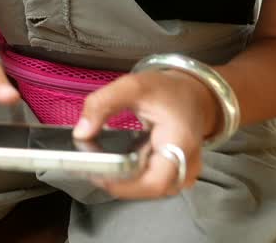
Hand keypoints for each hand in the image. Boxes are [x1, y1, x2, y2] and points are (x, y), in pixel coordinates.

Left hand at [73, 70, 219, 198]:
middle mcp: (187, 166)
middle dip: (119, 181)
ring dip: (126, 180)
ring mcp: (184, 174)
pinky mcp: (177, 175)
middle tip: (95, 166)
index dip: (123, 185)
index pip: (153, 183)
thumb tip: (81, 134)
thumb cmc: (167, 91)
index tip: (98, 174)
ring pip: (149, 188)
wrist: (194, 94)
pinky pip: (152, 183)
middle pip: (149, 189)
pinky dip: (134, 176)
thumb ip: (103, 104)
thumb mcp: (133, 86)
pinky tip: (120, 163)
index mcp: (180, 144)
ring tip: (105, 163)